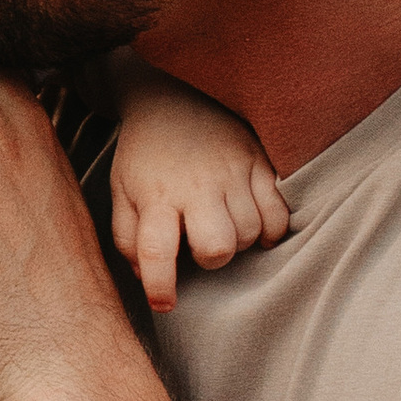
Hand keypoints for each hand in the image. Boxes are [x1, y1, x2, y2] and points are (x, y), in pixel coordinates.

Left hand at [107, 68, 290, 312]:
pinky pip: (278, 213)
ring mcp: (232, 172)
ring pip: (250, 233)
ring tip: (223, 225)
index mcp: (156, 195)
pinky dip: (271, 230)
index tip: (164, 304)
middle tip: (201, 246)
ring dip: (238, 242)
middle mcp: (195, 185)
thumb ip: (127, 236)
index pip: (155, 251)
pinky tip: (255, 226)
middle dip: (211, 260)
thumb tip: (145, 276)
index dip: (160, 287)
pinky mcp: (259, 162)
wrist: (172, 96)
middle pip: (217, 248)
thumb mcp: (122, 190)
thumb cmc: (145, 153)